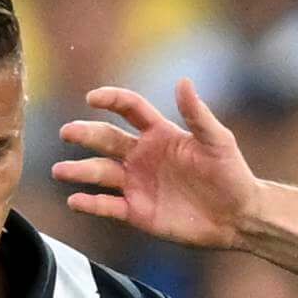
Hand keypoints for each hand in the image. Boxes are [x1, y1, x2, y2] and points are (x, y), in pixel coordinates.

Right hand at [55, 83, 261, 249]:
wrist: (238, 216)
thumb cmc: (231, 174)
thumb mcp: (217, 141)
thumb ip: (197, 114)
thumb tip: (183, 81)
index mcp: (159, 133)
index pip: (129, 109)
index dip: (110, 99)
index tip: (93, 98)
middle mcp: (142, 155)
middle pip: (106, 139)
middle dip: (84, 134)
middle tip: (66, 132)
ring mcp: (137, 183)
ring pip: (100, 173)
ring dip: (79, 171)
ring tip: (60, 171)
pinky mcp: (137, 211)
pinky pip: (108, 205)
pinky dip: (90, 204)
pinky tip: (75, 201)